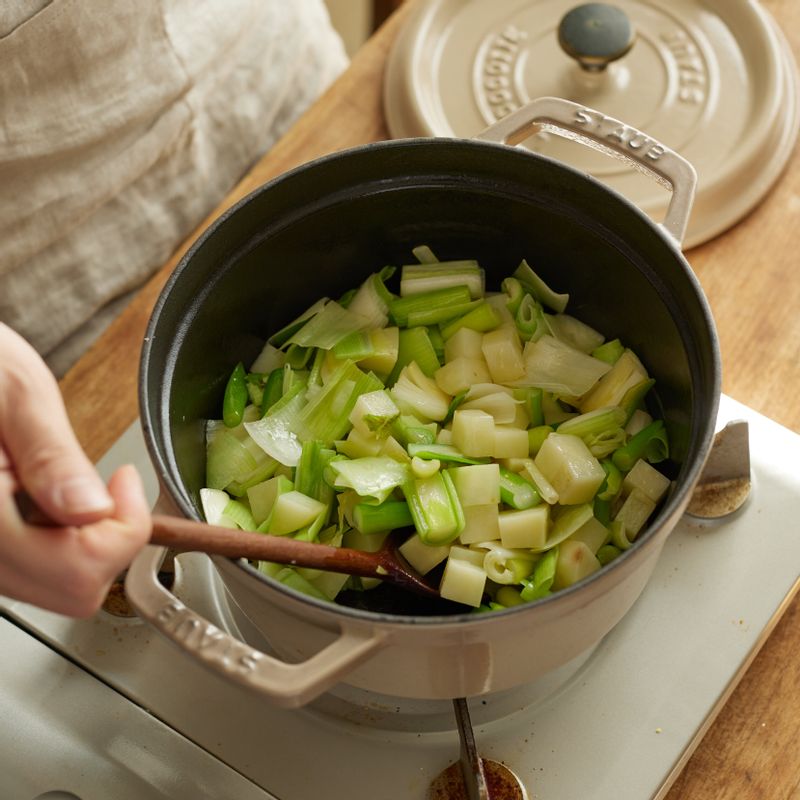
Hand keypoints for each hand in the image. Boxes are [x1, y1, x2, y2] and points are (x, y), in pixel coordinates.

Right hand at [0, 323, 150, 616]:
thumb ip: (52, 457)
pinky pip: (32, 572)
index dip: (123, 528)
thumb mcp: (16, 393)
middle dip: (106, 539)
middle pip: (70, 590)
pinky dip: (56, 542)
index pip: (77, 570)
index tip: (123, 481)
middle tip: (104, 485)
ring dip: (80, 541)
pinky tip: (43, 499)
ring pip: (53, 587)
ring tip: (57, 483)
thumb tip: (92, 509)